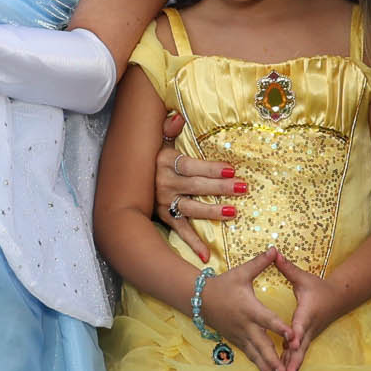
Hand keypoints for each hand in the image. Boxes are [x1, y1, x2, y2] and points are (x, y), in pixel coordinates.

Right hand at [154, 110, 240, 262]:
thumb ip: (168, 128)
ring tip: (233, 212)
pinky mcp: (164, 217)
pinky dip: (192, 243)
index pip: (191, 166)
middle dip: (220, 187)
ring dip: (211, 211)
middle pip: (195, 186)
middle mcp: (163, 183)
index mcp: (165, 162)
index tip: (231, 169)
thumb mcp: (159, 140)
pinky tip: (207, 254)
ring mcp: (163, 202)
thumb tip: (178, 116)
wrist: (128, 181)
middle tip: (242, 188)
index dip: (210, 168)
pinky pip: (180, 230)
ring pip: (190, 208)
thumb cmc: (155, 157)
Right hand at [198, 248, 290, 370]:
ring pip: (257, 356)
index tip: (293, 337)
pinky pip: (252, 358)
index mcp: (249, 309)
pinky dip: (262, 369)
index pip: (267, 319)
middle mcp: (246, 326)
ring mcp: (241, 337)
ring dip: (268, 370)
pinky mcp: (238, 342)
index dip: (280, 328)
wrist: (200, 299)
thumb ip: (260, 263)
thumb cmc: (223, 284)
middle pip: (262, 345)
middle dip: (274, 360)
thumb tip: (275, 249)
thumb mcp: (242, 272)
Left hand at [272, 251, 344, 370]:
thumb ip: (287, 268)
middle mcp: (308, 328)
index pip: (301, 325)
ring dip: (291, 369)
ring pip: (299, 356)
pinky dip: (290, 367)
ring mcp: (308, 337)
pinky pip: (297, 356)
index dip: (296, 334)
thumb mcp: (303, 278)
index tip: (292, 344)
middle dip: (293, 361)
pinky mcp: (306, 342)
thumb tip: (274, 253)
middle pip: (300, 347)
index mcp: (307, 312)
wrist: (337, 298)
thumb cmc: (317, 287)